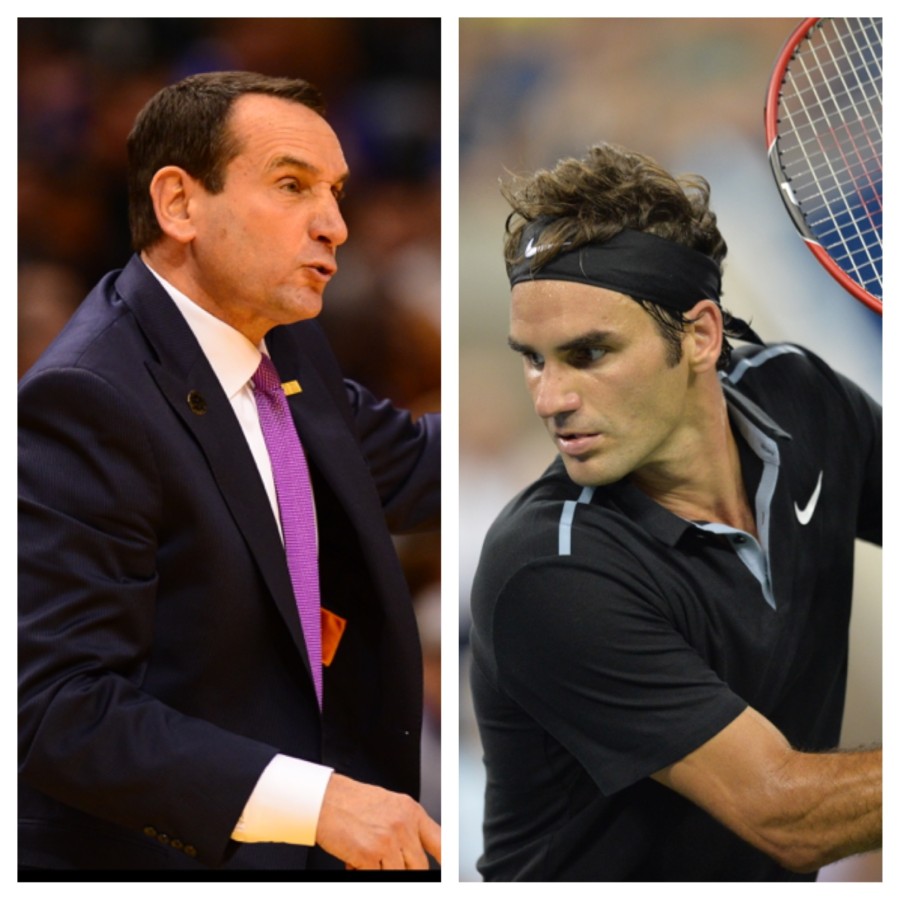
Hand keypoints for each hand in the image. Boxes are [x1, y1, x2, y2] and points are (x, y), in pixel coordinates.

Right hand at [315, 772, 440, 869]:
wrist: (326, 799)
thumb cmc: (353, 801)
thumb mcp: (390, 805)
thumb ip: (406, 826)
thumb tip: (415, 849)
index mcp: (411, 811)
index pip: (440, 842)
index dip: (446, 860)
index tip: (448, 870)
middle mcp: (403, 825)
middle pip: (419, 865)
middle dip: (405, 869)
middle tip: (388, 861)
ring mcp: (389, 841)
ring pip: (400, 874)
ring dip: (383, 870)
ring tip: (368, 858)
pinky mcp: (371, 855)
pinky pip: (376, 877)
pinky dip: (364, 872)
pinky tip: (355, 861)